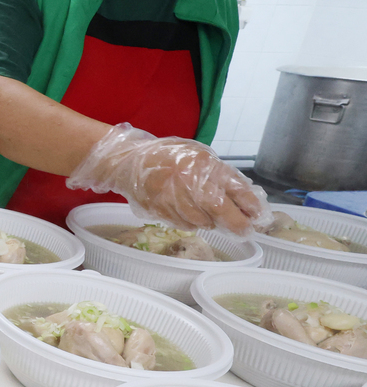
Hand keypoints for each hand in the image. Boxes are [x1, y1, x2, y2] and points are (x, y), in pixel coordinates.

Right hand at [67, 123, 269, 234]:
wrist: (128, 161)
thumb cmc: (168, 156)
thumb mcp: (198, 156)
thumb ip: (220, 174)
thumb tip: (245, 198)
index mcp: (202, 163)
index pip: (234, 186)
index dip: (250, 204)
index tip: (258, 215)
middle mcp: (188, 180)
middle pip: (221, 209)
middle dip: (237, 223)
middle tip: (245, 231)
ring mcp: (172, 196)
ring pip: (202, 221)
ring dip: (213, 223)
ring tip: (215, 220)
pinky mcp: (160, 210)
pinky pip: (184, 224)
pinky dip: (194, 224)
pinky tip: (194, 217)